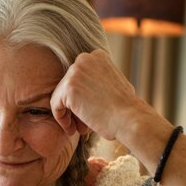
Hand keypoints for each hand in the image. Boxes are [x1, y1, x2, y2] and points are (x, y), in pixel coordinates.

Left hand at [50, 49, 164, 143]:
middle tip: (83, 125)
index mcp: (97, 56)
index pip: (78, 78)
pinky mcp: (68, 87)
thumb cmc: (126, 108)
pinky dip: (62, 119)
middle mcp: (84, 58)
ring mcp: (75, 71)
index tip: (88, 112)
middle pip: (68, 86)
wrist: (129, 118)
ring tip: (80, 128)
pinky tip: (72, 130)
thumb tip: (86, 86)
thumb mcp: (114, 83)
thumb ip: (98, 79)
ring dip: (69, 115)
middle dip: (74, 107)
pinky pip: (56, 105)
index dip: (81, 98)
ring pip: (60, 96)